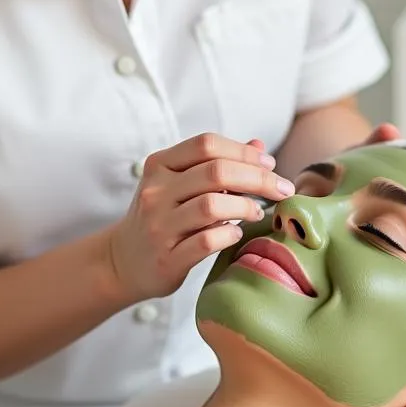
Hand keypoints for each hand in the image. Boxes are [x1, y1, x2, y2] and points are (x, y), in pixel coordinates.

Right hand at [107, 134, 295, 300]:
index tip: (269, 165)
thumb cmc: (162, 217)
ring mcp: (159, 226)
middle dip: (258, 179)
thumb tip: (258, 145)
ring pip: (212, 206)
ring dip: (246, 207)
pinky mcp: (167, 258)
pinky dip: (230, 235)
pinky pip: (207, 241)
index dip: (244, 152)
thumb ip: (217, 163)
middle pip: (216, 172)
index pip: (207, 145)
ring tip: (257, 212)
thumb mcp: (180, 183)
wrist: (123, 261)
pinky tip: (237, 234)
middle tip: (282, 189)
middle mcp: (156, 191)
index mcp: (159, 165)